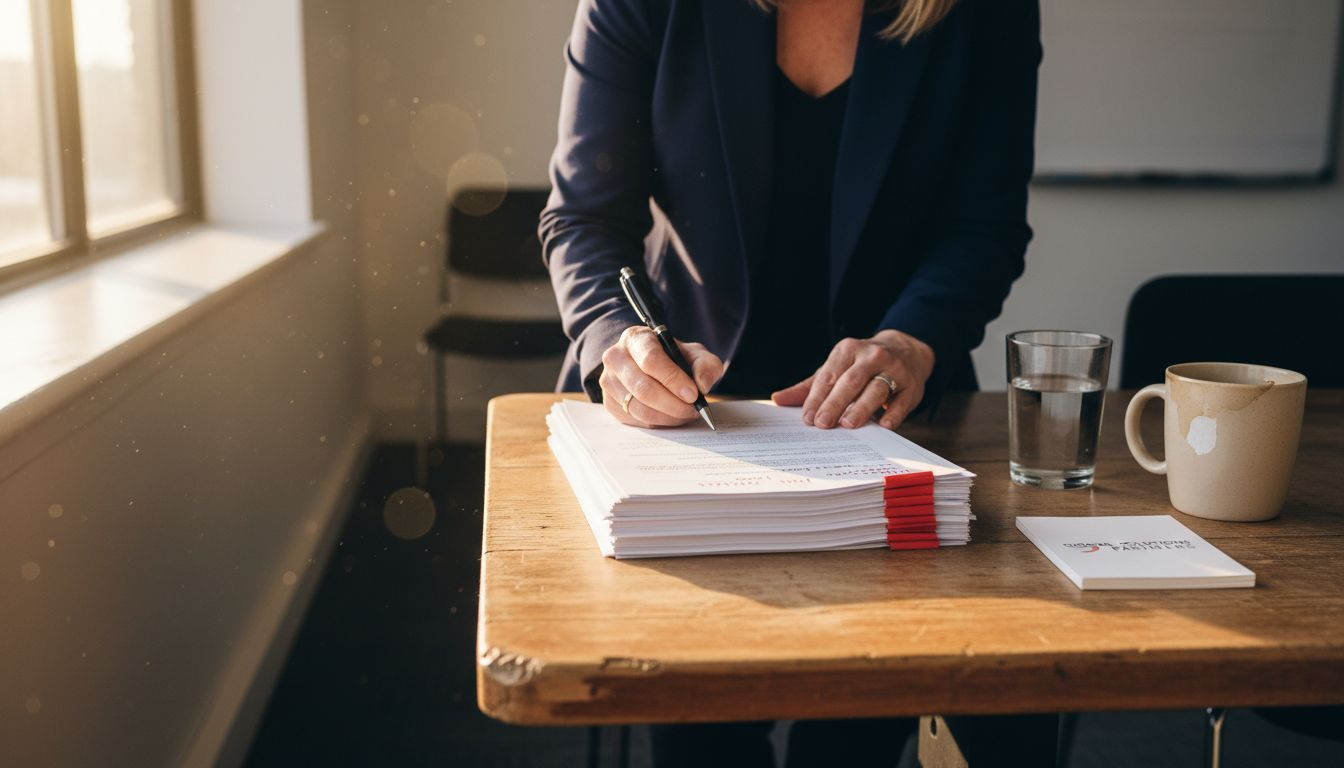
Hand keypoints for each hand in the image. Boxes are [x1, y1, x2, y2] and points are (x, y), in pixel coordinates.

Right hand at [599, 326, 724, 426]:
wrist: (653, 366)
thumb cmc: (674, 358)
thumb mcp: (695, 354)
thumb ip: (706, 365)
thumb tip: (702, 385)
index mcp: (635, 338)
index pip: (650, 360)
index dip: (673, 380)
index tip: (693, 394)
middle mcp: (615, 357)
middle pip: (643, 388)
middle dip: (673, 404)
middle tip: (692, 410)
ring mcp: (608, 381)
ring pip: (638, 408)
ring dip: (667, 416)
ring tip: (685, 414)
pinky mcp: (609, 402)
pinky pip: (634, 420)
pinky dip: (657, 423)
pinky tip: (670, 416)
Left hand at [772, 330, 934, 430]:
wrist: (906, 351)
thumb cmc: (862, 366)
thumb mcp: (836, 369)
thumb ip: (809, 387)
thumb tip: (777, 399)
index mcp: (848, 350)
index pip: (830, 375)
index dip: (817, 397)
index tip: (807, 417)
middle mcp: (872, 356)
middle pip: (851, 381)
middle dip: (835, 402)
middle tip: (822, 423)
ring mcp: (895, 369)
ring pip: (876, 388)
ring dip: (862, 407)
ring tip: (849, 424)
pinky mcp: (912, 385)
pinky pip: (902, 400)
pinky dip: (893, 413)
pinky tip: (884, 425)